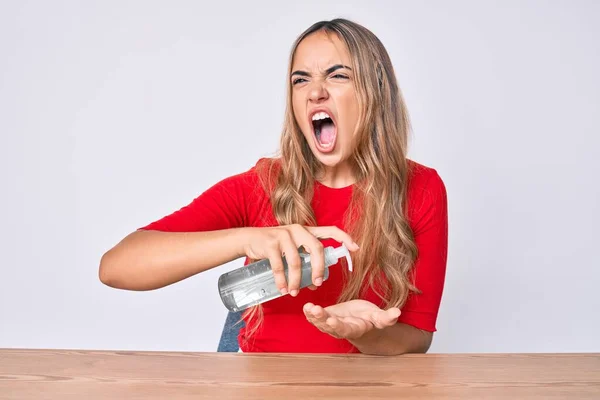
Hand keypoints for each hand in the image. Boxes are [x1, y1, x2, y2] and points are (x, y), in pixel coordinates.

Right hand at [241, 224, 358, 296]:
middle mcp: (298, 230)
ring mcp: (284, 235)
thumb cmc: (273, 247)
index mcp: (307, 231)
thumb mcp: (291, 251)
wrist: (248, 240)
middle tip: (317, 284)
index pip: (330, 230)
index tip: (355, 249)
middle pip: (317, 249)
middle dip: (319, 269)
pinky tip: (282, 288)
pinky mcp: (271, 243)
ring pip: (297, 261)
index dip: (344, 239)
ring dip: (296, 280)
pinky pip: (280, 265)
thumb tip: (314, 282)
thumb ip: (304, 262)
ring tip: (293, 292)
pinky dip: (282, 280)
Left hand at [303, 299, 399, 339]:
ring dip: (313, 315)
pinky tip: (305, 306)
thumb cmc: (369, 318)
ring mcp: (330, 324)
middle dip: (321, 319)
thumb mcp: (378, 317)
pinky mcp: (324, 317)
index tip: (331, 320)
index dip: (337, 326)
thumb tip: (397, 313)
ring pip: (319, 322)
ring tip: (308, 307)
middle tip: (316, 310)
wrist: (360, 321)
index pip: (344, 329)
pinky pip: (314, 317)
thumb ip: (386, 317)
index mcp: (353, 329)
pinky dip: (309, 313)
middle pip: (328, 326)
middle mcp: (339, 329)